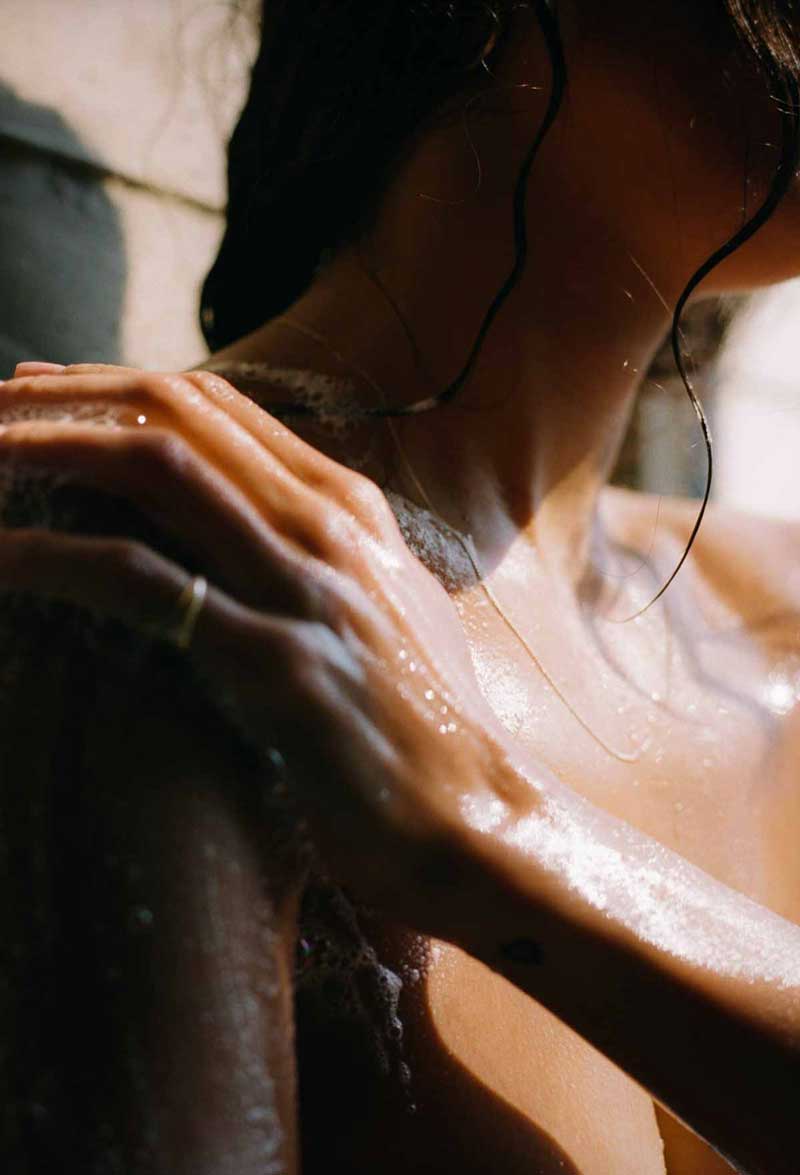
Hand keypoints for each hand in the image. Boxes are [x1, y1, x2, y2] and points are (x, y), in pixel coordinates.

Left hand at [0, 362, 527, 933]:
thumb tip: (255, 529)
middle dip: (64, 397)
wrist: (475, 815)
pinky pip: (141, 584)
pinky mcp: (276, 664)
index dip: (114, 383)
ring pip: (152, 468)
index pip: (213, 401)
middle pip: (171, 411)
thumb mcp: (386, 610)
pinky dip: (52, 557)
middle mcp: (328, 525)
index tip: (42, 392)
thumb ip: (327, 553)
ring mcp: (305, 587)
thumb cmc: (424, 722)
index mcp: (350, 506)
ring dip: (44, 449)